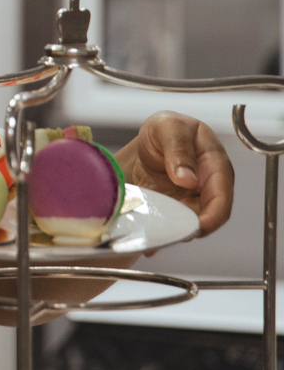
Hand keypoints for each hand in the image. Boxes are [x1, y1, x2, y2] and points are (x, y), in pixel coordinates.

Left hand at [116, 111, 233, 235]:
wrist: (150, 140)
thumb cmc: (166, 130)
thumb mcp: (169, 127)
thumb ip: (178, 149)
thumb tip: (188, 178)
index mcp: (214, 164)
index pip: (222, 196)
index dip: (213, 216)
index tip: (198, 227)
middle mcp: (207, 187)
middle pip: (207, 217)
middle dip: (190, 229)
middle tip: (170, 236)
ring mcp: (191, 201)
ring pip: (188, 225)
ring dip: (173, 233)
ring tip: (154, 238)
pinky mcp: (175, 210)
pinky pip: (171, 226)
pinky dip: (160, 233)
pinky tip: (148, 242)